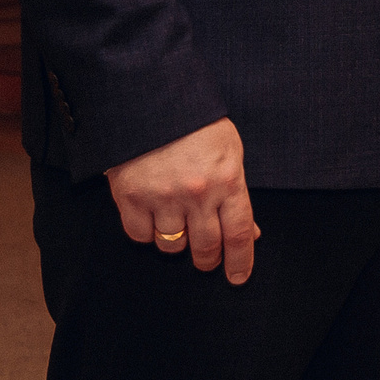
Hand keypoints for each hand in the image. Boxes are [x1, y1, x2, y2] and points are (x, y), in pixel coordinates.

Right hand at [106, 117, 259, 283]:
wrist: (149, 101)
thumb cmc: (195, 125)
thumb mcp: (229, 152)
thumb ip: (236, 192)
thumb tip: (249, 232)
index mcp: (227, 180)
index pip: (239, 233)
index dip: (240, 261)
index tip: (238, 278)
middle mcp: (197, 194)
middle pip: (206, 247)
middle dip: (208, 260)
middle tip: (206, 260)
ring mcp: (162, 197)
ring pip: (172, 246)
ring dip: (177, 243)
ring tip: (177, 225)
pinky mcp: (130, 198)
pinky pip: (140, 236)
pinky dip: (147, 233)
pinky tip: (152, 216)